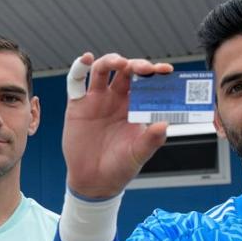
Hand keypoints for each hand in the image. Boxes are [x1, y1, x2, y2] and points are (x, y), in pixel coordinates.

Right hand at [63, 52, 173, 198]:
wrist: (93, 181)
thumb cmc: (119, 167)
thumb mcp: (138, 155)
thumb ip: (151, 140)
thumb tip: (164, 125)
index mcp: (136, 106)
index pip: (147, 83)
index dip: (156, 73)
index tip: (165, 70)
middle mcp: (117, 98)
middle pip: (126, 71)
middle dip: (136, 65)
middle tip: (144, 68)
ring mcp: (97, 99)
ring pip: (103, 70)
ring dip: (111, 61)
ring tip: (119, 63)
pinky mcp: (77, 104)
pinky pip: (76, 81)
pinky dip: (79, 67)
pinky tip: (85, 59)